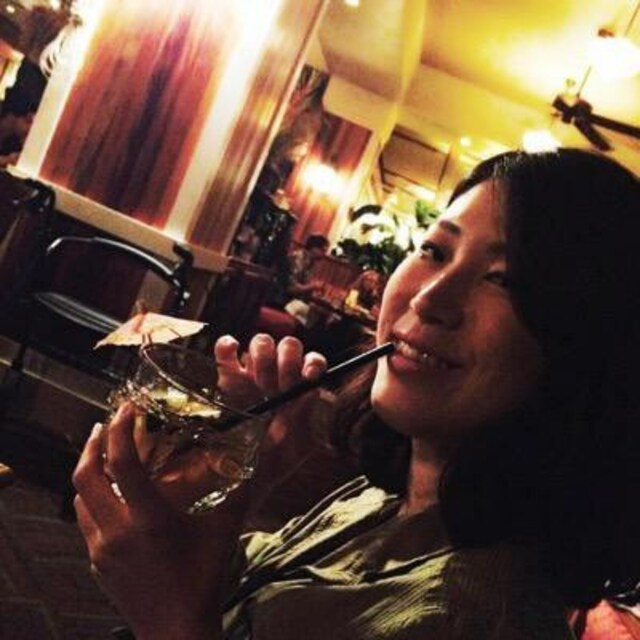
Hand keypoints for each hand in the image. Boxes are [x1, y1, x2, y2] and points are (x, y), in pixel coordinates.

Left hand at [73, 335, 325, 638]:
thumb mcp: (224, 533)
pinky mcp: (97, 564)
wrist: (177, 631)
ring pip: (79, 499)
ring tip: (103, 454)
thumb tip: (251, 464)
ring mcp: (102, 549)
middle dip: (94, 444)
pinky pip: (85, 522)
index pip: (123, 464)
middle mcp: (117, 531)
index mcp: (149, 519)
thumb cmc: (204, 581)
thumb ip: (238, 495)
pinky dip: (91, 499)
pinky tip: (109, 496)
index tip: (128, 408)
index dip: (122, 430)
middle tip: (107, 424)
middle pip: (86, 476)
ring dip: (89, 470)